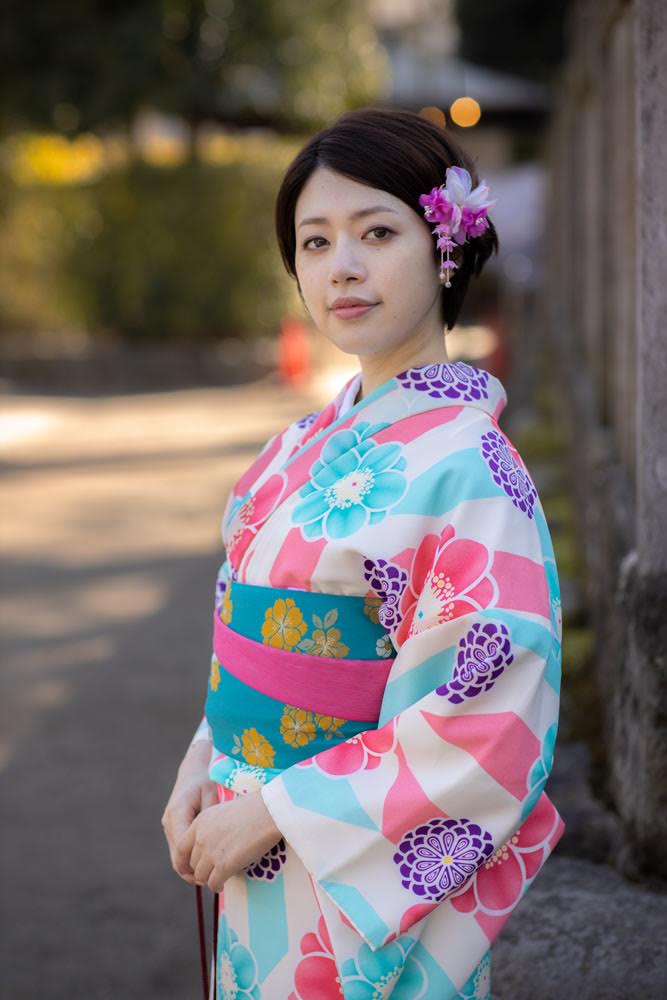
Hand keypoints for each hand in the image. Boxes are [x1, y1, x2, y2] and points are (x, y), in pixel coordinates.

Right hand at [161, 740, 218, 885]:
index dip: (196, 865)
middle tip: (213, 882)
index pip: (183, 848)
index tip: (213, 873)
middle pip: (177, 857)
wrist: (193, 770)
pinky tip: (206, 865)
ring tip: (211, 877)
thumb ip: (212, 817)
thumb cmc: (206, 781)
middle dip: (193, 872)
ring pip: (176, 856)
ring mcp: (169, 826)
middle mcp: (169, 822)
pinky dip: (190, 860)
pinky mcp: (173, 828)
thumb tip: (220, 842)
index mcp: (177, 813)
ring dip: (191, 868)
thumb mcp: (212, 794)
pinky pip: (179, 850)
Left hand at [174, 790, 282, 892]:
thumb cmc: (254, 808)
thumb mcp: (224, 812)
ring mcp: (211, 852)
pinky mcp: (224, 865)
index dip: (184, 862)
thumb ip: (213, 828)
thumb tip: (213, 844)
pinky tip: (222, 884)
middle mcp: (201, 837)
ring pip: (201, 876)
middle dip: (200, 871)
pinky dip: (217, 886)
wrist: (269, 811)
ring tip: (217, 880)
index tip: (189, 869)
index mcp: (199, 822)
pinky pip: (214, 883)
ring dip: (208, 879)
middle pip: (192, 864)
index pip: (181, 848)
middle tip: (210, 874)